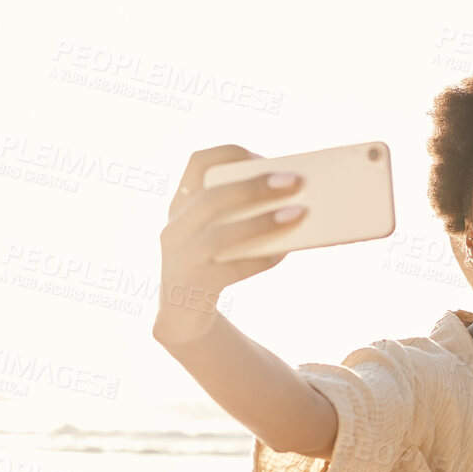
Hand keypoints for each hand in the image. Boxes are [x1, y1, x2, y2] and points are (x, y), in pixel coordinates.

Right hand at [153, 145, 304, 347]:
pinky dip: (261, 259)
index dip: (230, 154)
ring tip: (298, 214)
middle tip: (293, 182)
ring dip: (262, 222)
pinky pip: (231, 270)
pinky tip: (284, 252)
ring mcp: (180, 258)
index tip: (263, 157)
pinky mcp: (194, 286)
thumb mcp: (216, 234)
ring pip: (220, 236)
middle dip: (254, 187)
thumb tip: (294, 200)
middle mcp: (174, 228)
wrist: (183, 317)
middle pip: (212, 199)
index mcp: (181, 205)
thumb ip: (241, 215)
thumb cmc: (212, 263)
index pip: (196, 163)